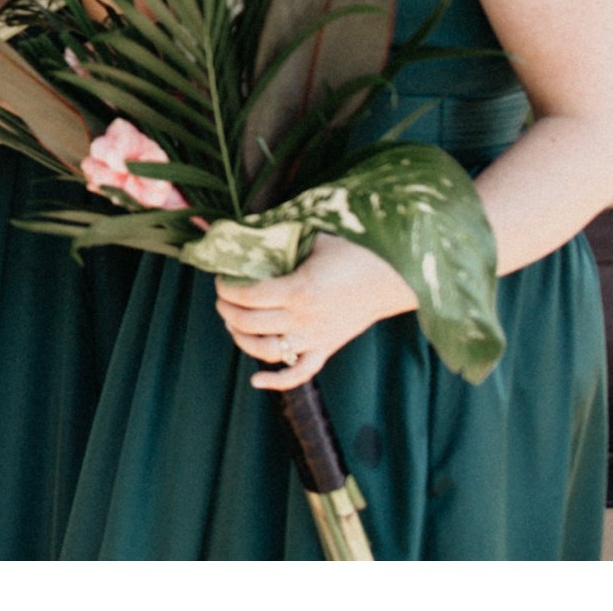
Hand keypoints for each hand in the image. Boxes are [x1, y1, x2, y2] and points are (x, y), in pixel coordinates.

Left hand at [214, 235, 416, 390]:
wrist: (392, 278)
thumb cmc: (354, 252)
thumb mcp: (315, 239)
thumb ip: (283, 239)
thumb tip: (249, 230)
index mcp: (299, 290)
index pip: (249, 295)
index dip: (227, 289)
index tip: (220, 280)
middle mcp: (304, 319)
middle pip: (250, 323)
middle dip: (227, 311)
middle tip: (221, 299)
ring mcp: (316, 338)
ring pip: (266, 351)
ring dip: (241, 340)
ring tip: (232, 323)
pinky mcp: (327, 349)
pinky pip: (300, 374)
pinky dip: (276, 381)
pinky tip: (256, 380)